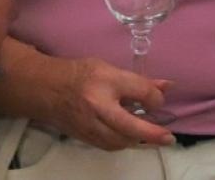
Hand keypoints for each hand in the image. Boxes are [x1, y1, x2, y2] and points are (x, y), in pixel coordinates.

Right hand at [41, 56, 174, 149]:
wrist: (46, 88)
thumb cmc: (80, 74)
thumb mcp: (109, 69)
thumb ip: (139, 82)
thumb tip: (168, 86)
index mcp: (105, 80)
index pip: (140, 91)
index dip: (156, 97)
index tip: (158, 99)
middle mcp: (97, 104)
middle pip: (130, 125)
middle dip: (153, 134)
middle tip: (168, 137)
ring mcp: (89, 123)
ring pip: (120, 141)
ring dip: (138, 140)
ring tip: (150, 136)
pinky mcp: (84, 137)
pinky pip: (109, 145)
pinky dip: (123, 142)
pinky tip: (130, 136)